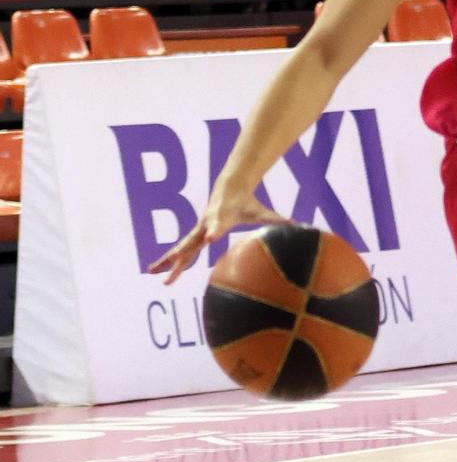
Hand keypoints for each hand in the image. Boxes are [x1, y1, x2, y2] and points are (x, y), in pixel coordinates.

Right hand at [148, 179, 288, 284]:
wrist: (229, 187)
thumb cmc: (247, 202)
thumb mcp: (263, 212)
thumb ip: (278, 220)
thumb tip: (298, 225)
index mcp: (220, 220)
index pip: (216, 227)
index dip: (214, 232)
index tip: (210, 238)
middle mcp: (205, 226)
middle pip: (190, 243)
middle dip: (179, 257)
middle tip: (170, 272)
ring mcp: (198, 230)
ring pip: (180, 248)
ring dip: (167, 260)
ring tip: (152, 274)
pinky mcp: (195, 234)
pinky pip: (181, 250)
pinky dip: (170, 259)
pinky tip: (157, 271)